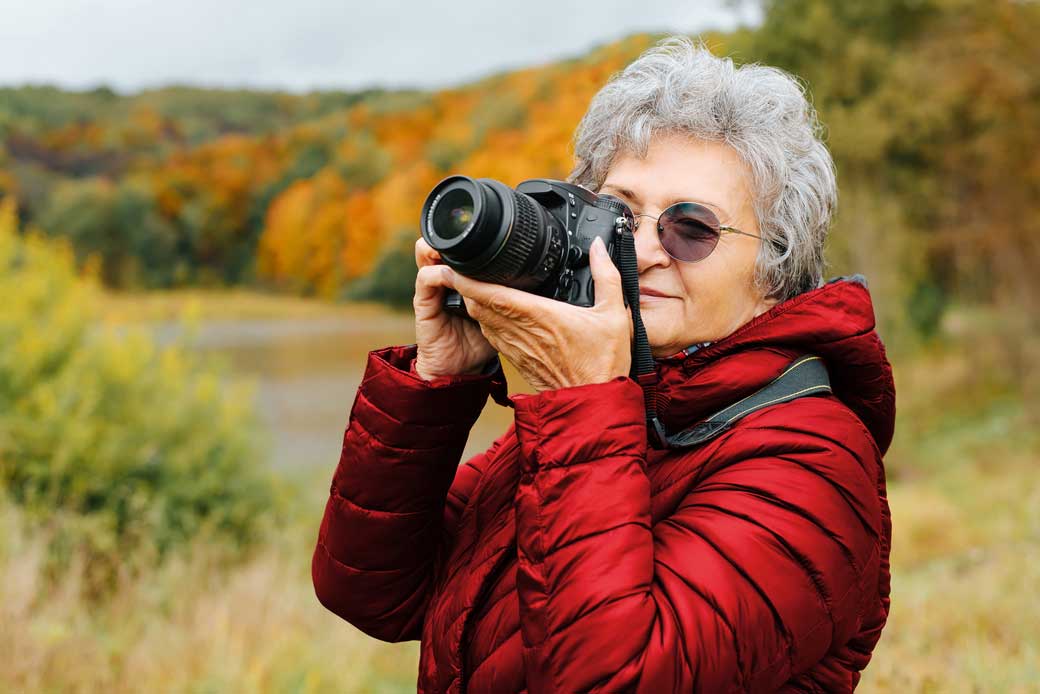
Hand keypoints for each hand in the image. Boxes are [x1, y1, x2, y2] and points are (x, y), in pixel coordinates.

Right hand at [412, 238, 497, 380]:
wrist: (457, 370)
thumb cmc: (478, 345)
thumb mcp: (500, 316)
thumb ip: (510, 299)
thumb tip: (540, 287)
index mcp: (462, 283)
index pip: (460, 253)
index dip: (468, 240)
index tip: (487, 232)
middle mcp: (445, 283)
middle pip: (442, 248)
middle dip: (451, 238)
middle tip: (469, 234)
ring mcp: (433, 292)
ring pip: (427, 256)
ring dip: (438, 248)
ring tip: (452, 244)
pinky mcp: (423, 304)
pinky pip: (425, 280)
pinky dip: (436, 273)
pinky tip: (449, 274)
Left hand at [441, 236, 632, 390]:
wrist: (592, 404)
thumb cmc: (603, 363)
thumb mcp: (614, 314)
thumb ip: (606, 276)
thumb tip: (599, 248)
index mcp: (539, 316)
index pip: (493, 294)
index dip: (469, 279)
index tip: (455, 265)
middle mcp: (521, 331)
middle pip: (479, 305)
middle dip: (465, 285)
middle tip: (459, 266)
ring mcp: (516, 347)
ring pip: (482, 320)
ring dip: (473, 302)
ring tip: (469, 283)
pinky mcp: (517, 359)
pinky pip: (492, 335)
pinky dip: (485, 320)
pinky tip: (491, 311)